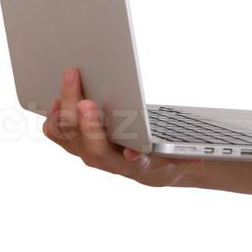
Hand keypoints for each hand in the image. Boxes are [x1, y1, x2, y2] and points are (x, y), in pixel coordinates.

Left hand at [42, 66, 202, 187]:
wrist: (146, 169)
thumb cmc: (161, 155)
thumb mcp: (176, 156)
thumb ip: (183, 157)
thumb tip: (198, 159)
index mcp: (136, 164)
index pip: (135, 162)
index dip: (134, 157)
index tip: (134, 152)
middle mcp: (107, 161)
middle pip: (91, 145)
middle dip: (88, 123)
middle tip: (87, 101)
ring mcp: (87, 153)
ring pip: (69, 136)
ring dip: (66, 111)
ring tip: (70, 83)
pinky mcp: (74, 145)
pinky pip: (56, 133)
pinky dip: (53, 116)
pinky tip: (58, 98)